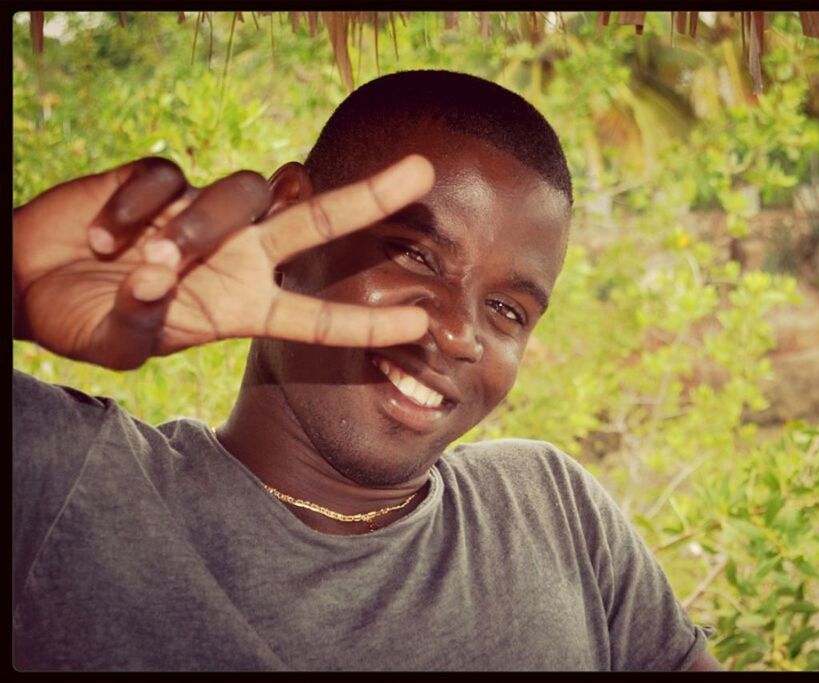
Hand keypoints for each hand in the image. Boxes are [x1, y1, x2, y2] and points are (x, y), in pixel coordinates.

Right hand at [13, 155, 433, 369]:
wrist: (27, 281)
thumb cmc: (78, 320)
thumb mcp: (113, 342)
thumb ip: (141, 321)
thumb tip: (160, 275)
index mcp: (242, 306)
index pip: (316, 317)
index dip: (366, 323)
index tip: (420, 326)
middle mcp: (238, 257)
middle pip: (317, 221)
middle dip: (368, 197)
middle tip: (423, 172)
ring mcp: (205, 216)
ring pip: (239, 194)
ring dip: (190, 226)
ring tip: (130, 256)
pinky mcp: (164, 181)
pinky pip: (169, 176)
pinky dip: (134, 203)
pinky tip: (100, 232)